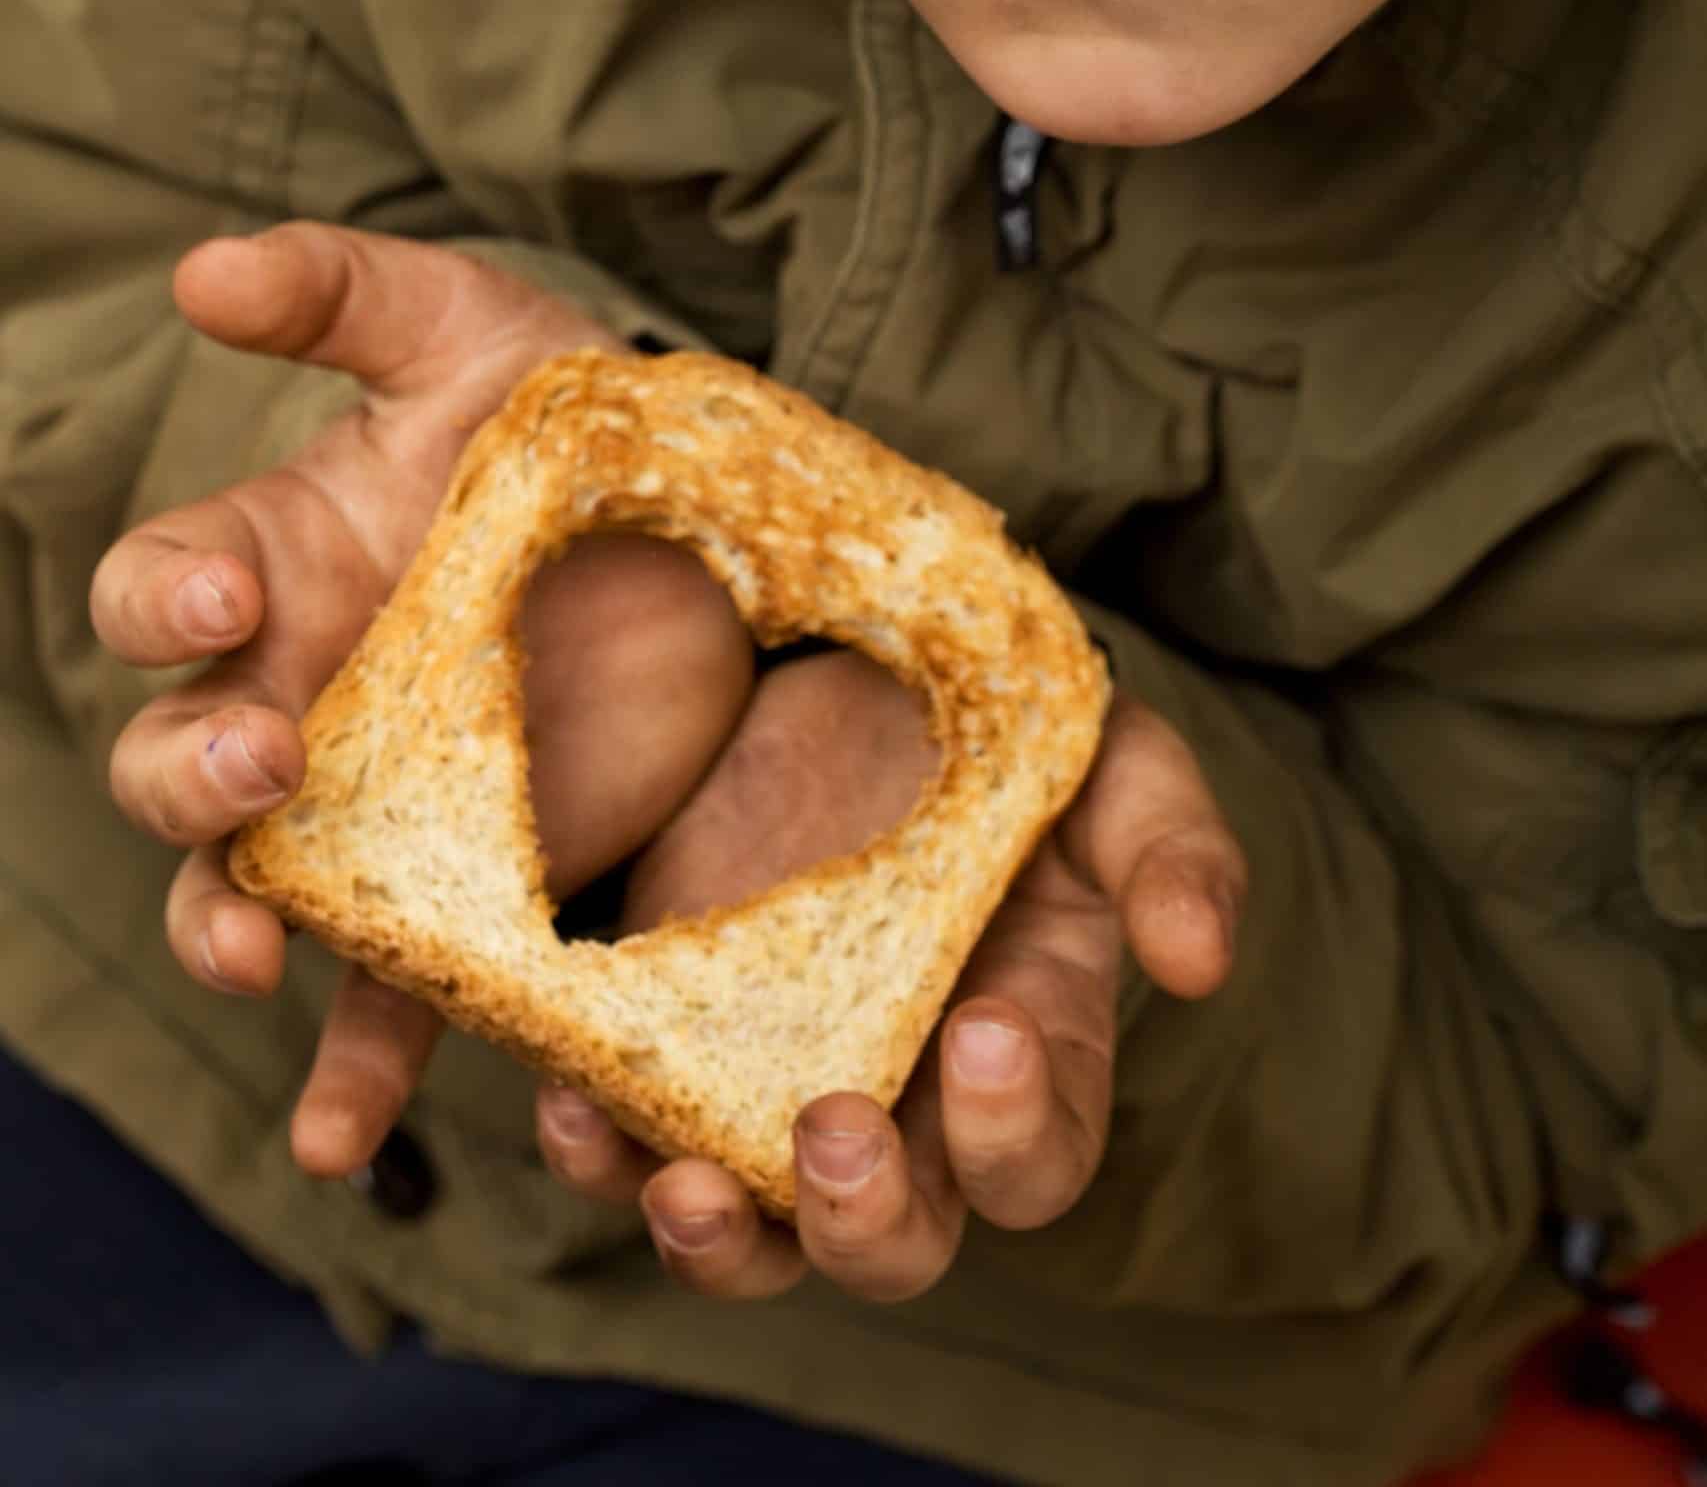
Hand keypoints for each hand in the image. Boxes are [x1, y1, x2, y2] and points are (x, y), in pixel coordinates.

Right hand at [95, 222, 754, 1174]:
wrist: (706, 533)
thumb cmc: (562, 417)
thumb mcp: (471, 331)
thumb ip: (342, 292)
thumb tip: (199, 269)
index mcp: (279, 563)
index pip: (164, 588)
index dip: (169, 593)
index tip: (234, 586)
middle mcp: (297, 697)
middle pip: (169, 762)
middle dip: (186, 772)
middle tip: (263, 760)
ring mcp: (370, 811)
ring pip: (241, 894)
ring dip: (224, 933)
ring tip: (258, 962)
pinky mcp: (463, 897)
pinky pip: (388, 1003)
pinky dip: (353, 1072)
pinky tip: (346, 1142)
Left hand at [534, 649, 1243, 1300]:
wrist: (855, 652)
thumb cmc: (1006, 721)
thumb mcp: (1111, 758)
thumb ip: (1172, 848)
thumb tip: (1199, 963)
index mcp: (1029, 1049)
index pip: (1035, 1156)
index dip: (1016, 1128)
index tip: (986, 1027)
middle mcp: (904, 1099)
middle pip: (897, 1239)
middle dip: (868, 1219)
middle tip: (835, 1135)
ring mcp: (776, 1079)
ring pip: (756, 1235)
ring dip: (721, 1242)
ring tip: (684, 1191)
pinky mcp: (670, 1036)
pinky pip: (628, 1140)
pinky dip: (597, 1148)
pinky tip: (574, 1100)